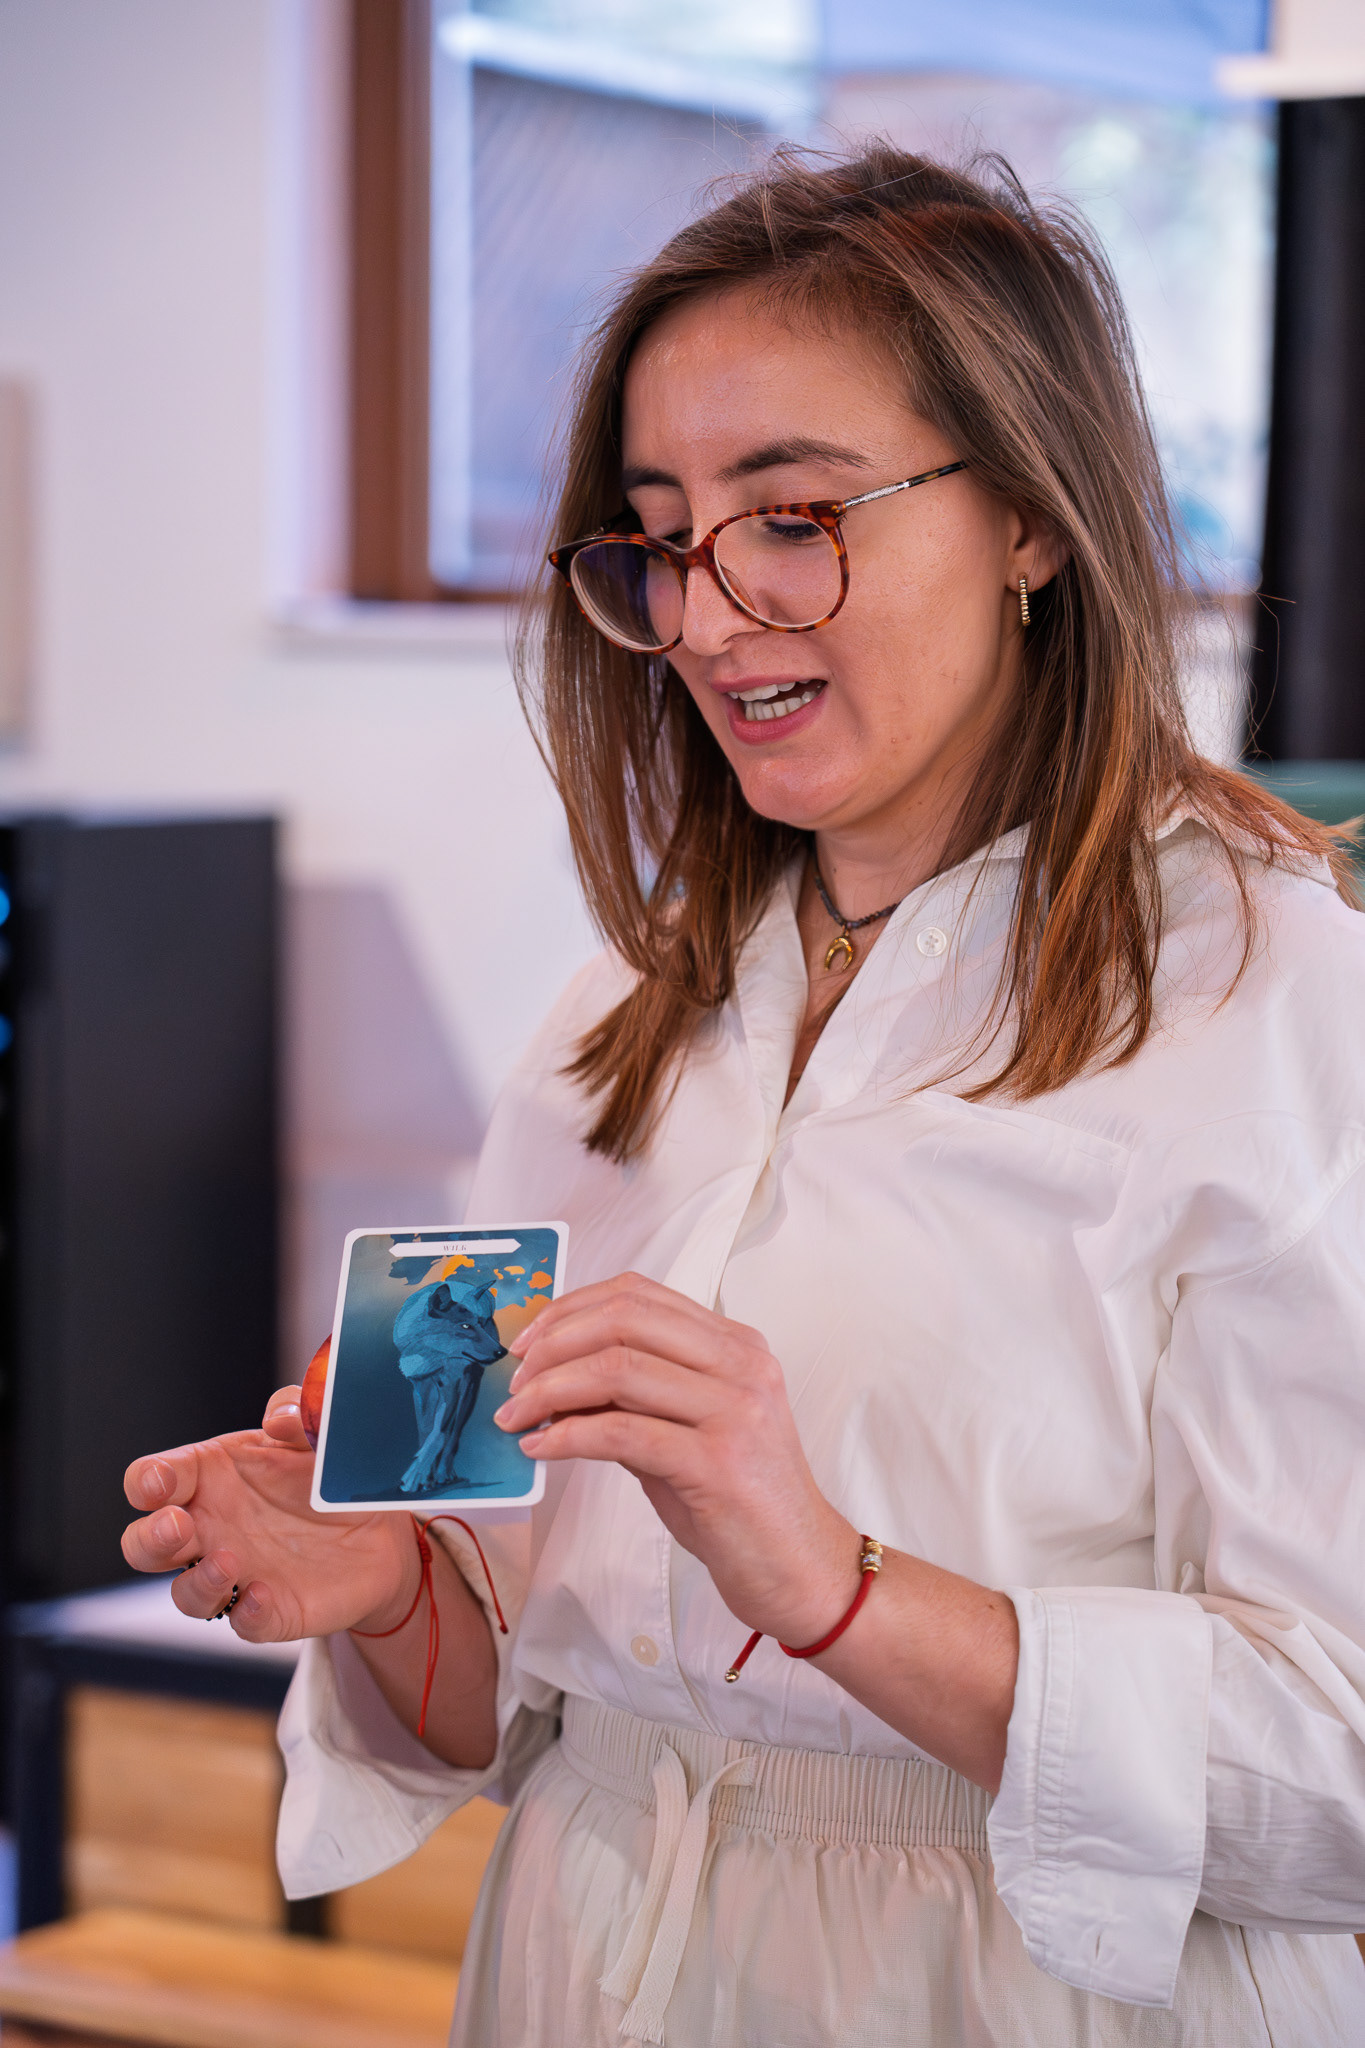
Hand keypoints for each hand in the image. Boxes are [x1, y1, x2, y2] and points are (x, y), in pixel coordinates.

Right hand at [122, 1372, 416, 1642]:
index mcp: (209, 1477)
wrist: (383, 1531)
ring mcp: (235, 1575)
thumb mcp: (316, 1434)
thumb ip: (299, 1413)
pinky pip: (244, 1624)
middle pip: (143, 1545)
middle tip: (180, 1526)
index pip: (151, 1480)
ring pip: (186, 1594)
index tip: (162, 1484)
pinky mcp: (269, 1611)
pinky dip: (247, 1615)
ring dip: (198, 1583)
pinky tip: (261, 1596)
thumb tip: (279, 1418)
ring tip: (229, 1562)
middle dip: (150, 1538)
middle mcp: (210, 1530)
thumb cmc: (327, 1476)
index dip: (146, 1482)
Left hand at [494, 1272, 857, 1646]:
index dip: (572, 1309)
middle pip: (625, 1319)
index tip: (529, 1341)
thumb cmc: (742, 1505)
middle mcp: (741, 1365)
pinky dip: (568, 1436)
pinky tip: (542, 1448)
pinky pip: (623, 1432)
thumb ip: (633, 1400)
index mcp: (736, 1345)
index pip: (640, 1295)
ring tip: (517, 1416)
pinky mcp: (719, 1462)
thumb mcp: (686, 1433)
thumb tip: (553, 1384)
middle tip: (515, 1379)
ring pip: (618, 1368)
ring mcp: (735, 1410)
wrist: (801, 1569)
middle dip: (554, 1344)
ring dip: (550, 1389)